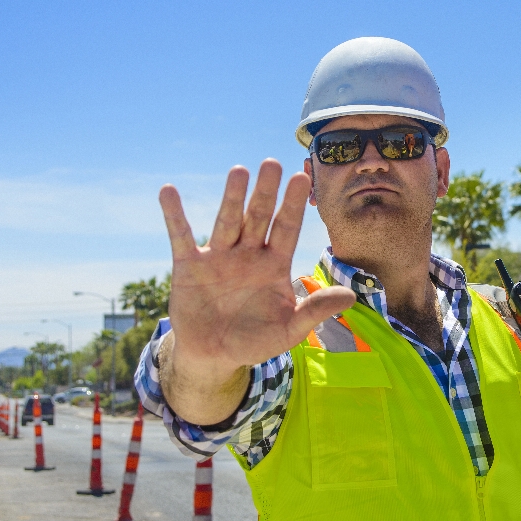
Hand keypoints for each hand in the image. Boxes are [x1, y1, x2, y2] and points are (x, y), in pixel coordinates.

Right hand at [158, 160, 355, 422]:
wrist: (215, 356)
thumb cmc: (256, 340)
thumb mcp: (289, 329)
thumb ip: (315, 310)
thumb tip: (352, 296)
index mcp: (275, 264)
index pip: (287, 229)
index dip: (294, 205)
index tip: (303, 178)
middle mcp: (248, 254)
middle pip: (259, 217)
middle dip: (266, 192)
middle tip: (272, 164)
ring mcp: (218, 257)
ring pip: (227, 221)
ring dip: (232, 197)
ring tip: (239, 171)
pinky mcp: (189, 266)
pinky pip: (181, 237)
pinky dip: (174, 215)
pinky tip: (169, 191)